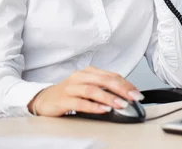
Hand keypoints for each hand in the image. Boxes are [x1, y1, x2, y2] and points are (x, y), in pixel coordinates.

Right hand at [28, 66, 143, 116]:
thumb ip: (104, 88)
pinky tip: (103, 109)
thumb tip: (126, 96)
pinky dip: (93, 106)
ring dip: (109, 97)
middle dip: (122, 89)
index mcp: (89, 72)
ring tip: (121, 104)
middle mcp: (80, 77)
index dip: (126, 84)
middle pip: (105, 80)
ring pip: (93, 90)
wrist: (44, 99)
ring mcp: (71, 88)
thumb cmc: (69, 93)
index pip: (112, 76)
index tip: (137, 93)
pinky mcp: (63, 99)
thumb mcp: (88, 87)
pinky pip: (80, 102)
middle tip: (133, 97)